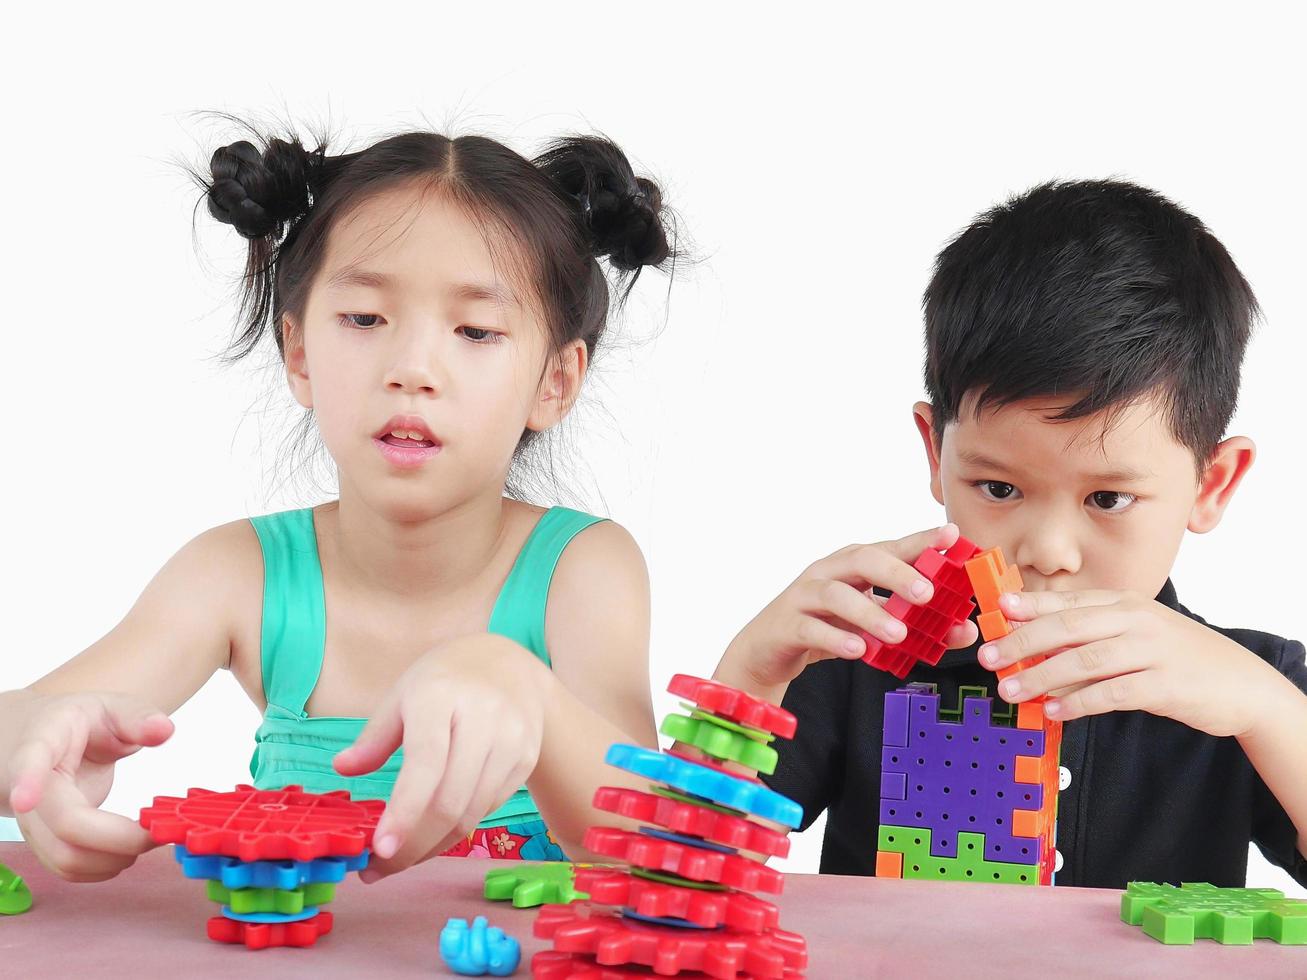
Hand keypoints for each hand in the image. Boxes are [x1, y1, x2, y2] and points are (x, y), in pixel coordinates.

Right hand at [7, 692, 173, 881]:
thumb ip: (138, 717)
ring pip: (63, 856)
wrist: (48, 739)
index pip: (28, 760)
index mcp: (44, 740)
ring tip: (147, 838)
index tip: (24, 799)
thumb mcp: (112, 707)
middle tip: (157, 831)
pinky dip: (102, 868)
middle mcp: (31, 786)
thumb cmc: (81, 723)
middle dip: (117, 837)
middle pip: (63, 824)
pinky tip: (126, 849)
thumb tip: (164, 729)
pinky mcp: (43, 841)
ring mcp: (32, 819)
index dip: (25, 781)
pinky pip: (66, 868)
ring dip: (112, 859)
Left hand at [333, 634, 549, 880]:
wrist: (510, 665)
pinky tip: (432, 834)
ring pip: (471, 813)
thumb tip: (343, 770)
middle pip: (450, 800)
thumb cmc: (445, 681)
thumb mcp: (403, 695)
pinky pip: (487, 808)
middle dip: (412, 846)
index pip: (425, 764)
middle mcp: (483, 719)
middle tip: (378, 869)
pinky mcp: (526, 760)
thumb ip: (374, 737)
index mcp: (441, 697)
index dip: (404, 812)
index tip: (380, 850)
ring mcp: (511, 741)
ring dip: (432, 846)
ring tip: (400, 859)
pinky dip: (456, 830)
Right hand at [721, 524, 979, 691]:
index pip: (890, 547)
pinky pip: (812, 628)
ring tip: (899, 633)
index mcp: (852, 566)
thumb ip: (915, 625)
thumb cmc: (826, 628)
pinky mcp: (788, 625)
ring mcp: (804, 596)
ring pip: (837, 594)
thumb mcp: (873, 626)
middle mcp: (828, 572)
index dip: (921, 540)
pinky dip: (837, 639)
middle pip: (862, 560)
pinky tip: (859, 650)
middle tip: (928, 592)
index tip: (952, 535)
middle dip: (897, 572)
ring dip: (870, 612)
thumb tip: (964, 630)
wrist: (768, 651)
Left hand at [980, 589, 1282, 735]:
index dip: (1030, 606)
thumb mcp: (1134, 636)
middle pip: (1068, 627)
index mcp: (1125, 604)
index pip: (1069, 602)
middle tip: (990, 657)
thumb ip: (1090, 640)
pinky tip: (1055, 711)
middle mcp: (1136, 621)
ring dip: (1042, 676)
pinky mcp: (1164, 685)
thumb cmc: (1176, 658)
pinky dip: (1079, 702)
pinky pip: (1113, 693)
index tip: (997, 611)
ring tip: (1012, 690)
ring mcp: (1152, 651)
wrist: (1241, 684)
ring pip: (1085, 660)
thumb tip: (1034, 656)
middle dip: (1023, 642)